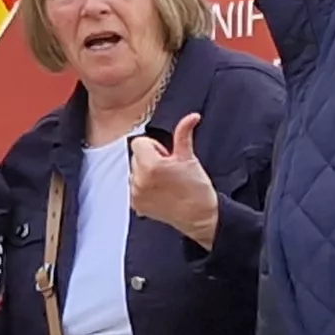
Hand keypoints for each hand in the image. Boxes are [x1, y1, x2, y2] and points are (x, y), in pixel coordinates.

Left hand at [126, 114, 221, 244]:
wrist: (200, 217)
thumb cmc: (197, 189)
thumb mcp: (190, 158)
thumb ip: (184, 134)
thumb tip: (191, 116)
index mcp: (151, 166)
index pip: (139, 142)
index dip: (156, 147)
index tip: (168, 157)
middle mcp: (139, 180)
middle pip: (136, 156)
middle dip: (150, 159)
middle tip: (169, 170)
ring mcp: (136, 194)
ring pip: (134, 171)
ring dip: (146, 173)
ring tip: (166, 182)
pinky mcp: (136, 205)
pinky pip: (134, 187)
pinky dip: (144, 187)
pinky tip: (161, 192)